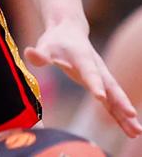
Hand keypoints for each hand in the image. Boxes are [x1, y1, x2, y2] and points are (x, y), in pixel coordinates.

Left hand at [25, 21, 141, 137]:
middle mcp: (96, 67)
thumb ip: (40, 53)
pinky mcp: (100, 84)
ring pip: (115, 95)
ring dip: (125, 112)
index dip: (94, 84)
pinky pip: (112, 101)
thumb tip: (29, 53)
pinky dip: (120, 114)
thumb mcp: (45, 45)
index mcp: (83, 58)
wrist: (68, 30)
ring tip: (137, 130)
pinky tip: (130, 129)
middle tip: (131, 115)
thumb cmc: (55, 40)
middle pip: (110, 85)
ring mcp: (101, 76)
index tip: (101, 97)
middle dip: (120, 101)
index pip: (89, 72)